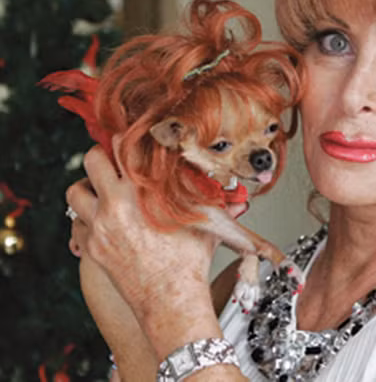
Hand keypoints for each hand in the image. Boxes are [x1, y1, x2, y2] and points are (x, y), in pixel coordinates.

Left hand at [66, 137, 243, 355]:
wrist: (171, 301)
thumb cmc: (189, 265)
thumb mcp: (204, 224)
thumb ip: (214, 202)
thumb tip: (236, 193)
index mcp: (140, 193)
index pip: (122, 147)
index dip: (127, 139)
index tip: (133, 141)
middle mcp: (113, 207)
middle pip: (90, 161)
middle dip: (102, 157)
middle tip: (114, 162)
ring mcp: (98, 229)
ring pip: (75, 192)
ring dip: (88, 187)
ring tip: (105, 191)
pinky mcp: (92, 249)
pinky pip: (76, 223)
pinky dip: (86, 218)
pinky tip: (105, 221)